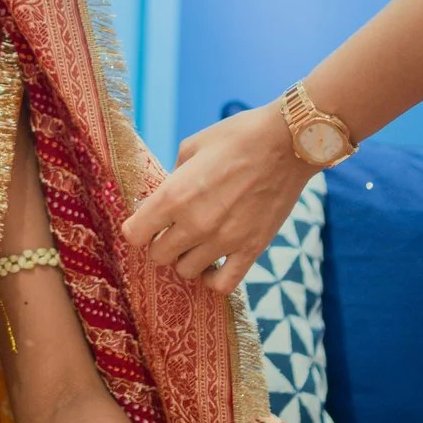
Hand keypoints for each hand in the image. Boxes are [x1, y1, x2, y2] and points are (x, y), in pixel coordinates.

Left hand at [122, 102, 310, 294]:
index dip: (137, 228)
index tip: (146, 221)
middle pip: (159, 256)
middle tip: (172, 228)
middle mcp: (195, 223)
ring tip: (195, 242)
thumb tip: (165, 194)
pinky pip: (223, 285)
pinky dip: (213, 279)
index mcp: (175, 195)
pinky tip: (213, 264)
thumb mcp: (192, 147)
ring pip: (186, 272)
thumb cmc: (236, 137)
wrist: (287, 142)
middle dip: (160, 242)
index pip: (134, 234)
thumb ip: (173, 177)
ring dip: (186, 258)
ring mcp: (224, 240)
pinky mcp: (251, 249)